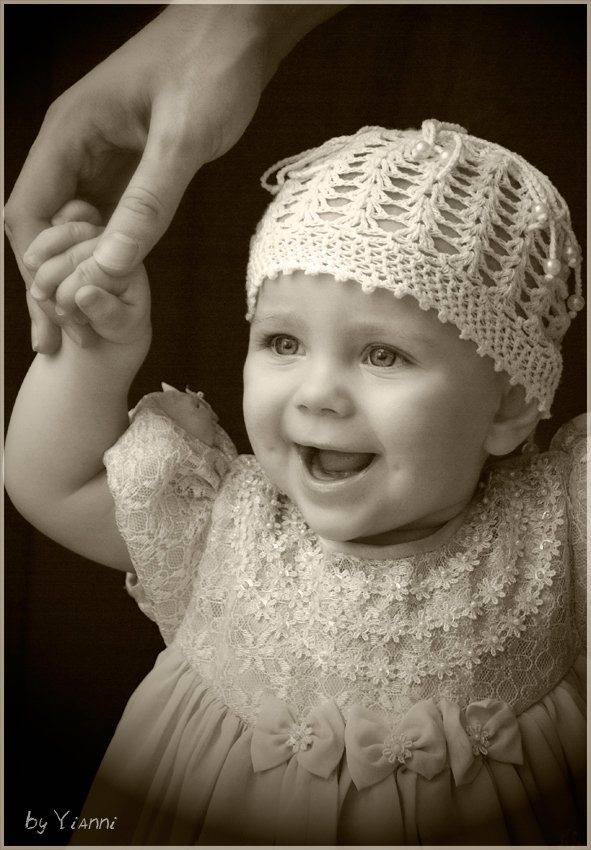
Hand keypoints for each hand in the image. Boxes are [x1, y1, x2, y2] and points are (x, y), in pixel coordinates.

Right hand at [5, 5, 342, 353]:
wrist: (243, 29)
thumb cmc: (211, 66)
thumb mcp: (181, 139)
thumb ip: (147, 204)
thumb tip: (110, 270)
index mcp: (68, 132)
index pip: (27, 213)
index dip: (35, 272)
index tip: (52, 319)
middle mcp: (75, 144)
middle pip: (45, 225)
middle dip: (51, 281)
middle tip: (63, 336)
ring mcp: (101, 152)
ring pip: (75, 223)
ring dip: (78, 271)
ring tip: (83, 324)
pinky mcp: (130, 160)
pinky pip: (107, 214)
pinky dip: (108, 250)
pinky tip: (115, 284)